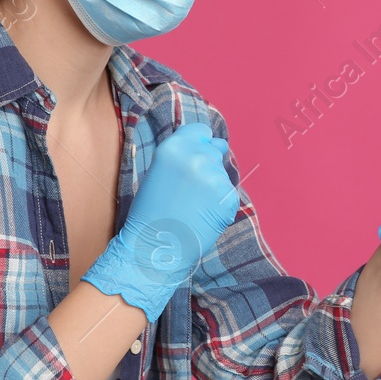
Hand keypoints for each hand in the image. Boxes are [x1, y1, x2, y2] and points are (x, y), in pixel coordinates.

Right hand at [80, 121, 239, 320]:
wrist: (153, 249)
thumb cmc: (151, 213)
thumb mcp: (159, 172)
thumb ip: (182, 156)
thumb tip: (211, 145)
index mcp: (173, 147)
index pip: (202, 131)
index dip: (200, 144)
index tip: (195, 157)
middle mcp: (195, 156)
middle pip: (215, 150)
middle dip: (207, 166)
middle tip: (189, 192)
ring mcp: (213, 176)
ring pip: (222, 174)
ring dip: (213, 187)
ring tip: (192, 207)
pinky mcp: (228, 197)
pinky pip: (229, 195)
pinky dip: (220, 206)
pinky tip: (202, 218)